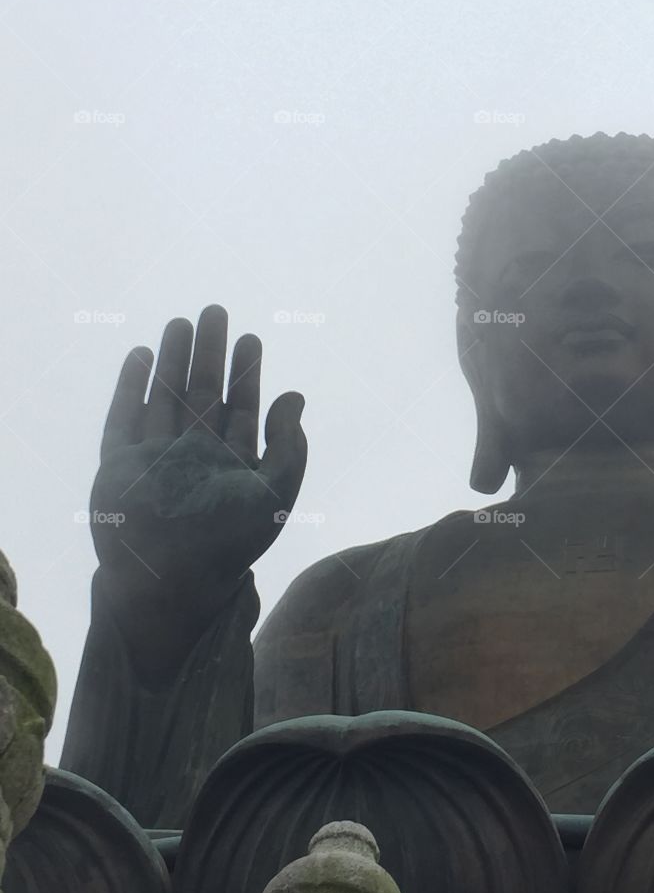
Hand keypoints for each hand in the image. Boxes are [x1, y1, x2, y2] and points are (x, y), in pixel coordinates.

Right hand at [90, 305, 306, 661]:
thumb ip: (290, 447)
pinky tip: (141, 356)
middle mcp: (193, 458)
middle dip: (209, 353)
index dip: (247, 373)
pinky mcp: (119, 465)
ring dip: (171, 360)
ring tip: (181, 322)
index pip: (242, 408)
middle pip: (202, 393)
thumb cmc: (227, 543)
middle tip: (216, 311)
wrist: (169, 581)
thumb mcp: (275, 494)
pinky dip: (131, 386)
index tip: (252, 338)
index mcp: (230, 465)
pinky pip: (123, 418)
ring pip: (164, 397)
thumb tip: (295, 396)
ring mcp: (155, 460)